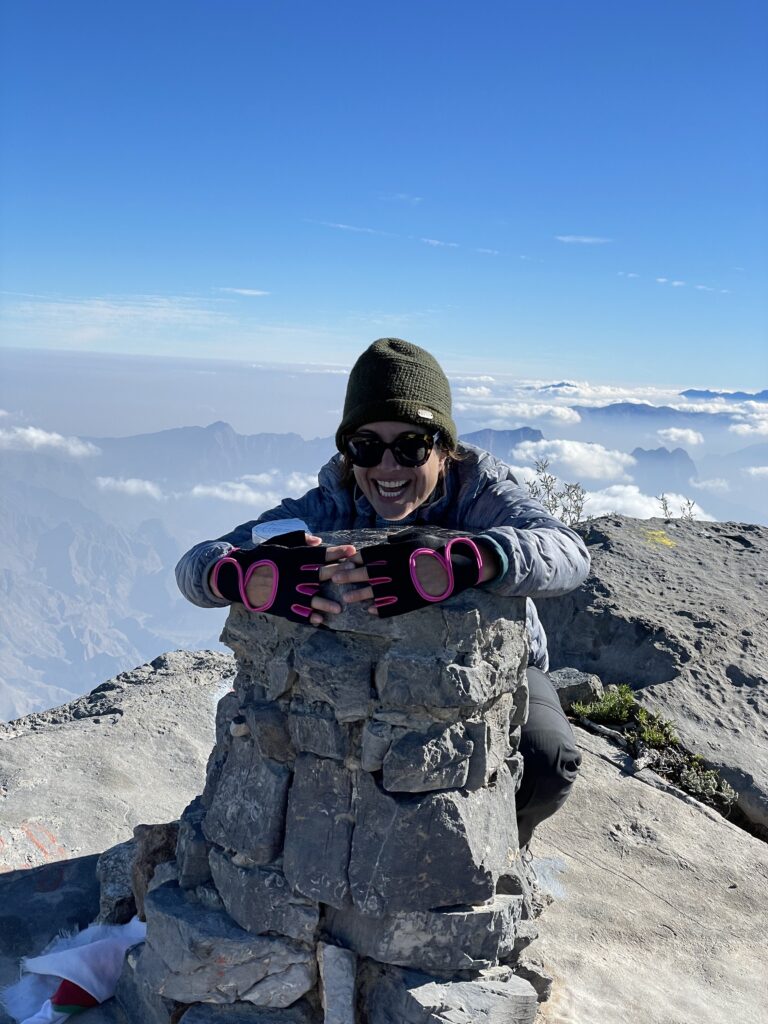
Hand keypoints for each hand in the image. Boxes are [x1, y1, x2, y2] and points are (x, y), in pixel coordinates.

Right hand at [211, 533, 356, 626]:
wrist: (237, 576)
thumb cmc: (262, 557)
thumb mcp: (278, 543)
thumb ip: (299, 540)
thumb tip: (319, 540)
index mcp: (292, 557)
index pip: (318, 554)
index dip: (336, 552)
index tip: (352, 551)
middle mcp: (291, 574)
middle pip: (319, 574)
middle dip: (338, 572)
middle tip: (353, 573)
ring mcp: (286, 592)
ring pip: (310, 598)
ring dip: (325, 603)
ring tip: (339, 609)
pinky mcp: (280, 605)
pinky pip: (296, 613)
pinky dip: (307, 617)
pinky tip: (319, 620)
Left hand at [331, 540, 498, 614]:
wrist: (457, 568)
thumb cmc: (436, 550)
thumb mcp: (416, 538)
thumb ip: (397, 541)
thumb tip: (385, 541)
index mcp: (397, 552)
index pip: (369, 555)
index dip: (354, 559)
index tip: (345, 562)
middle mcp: (396, 569)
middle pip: (367, 573)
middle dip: (348, 576)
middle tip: (335, 579)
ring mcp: (402, 586)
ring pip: (374, 593)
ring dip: (358, 595)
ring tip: (346, 598)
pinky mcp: (410, 601)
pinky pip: (390, 607)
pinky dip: (377, 609)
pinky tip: (368, 610)